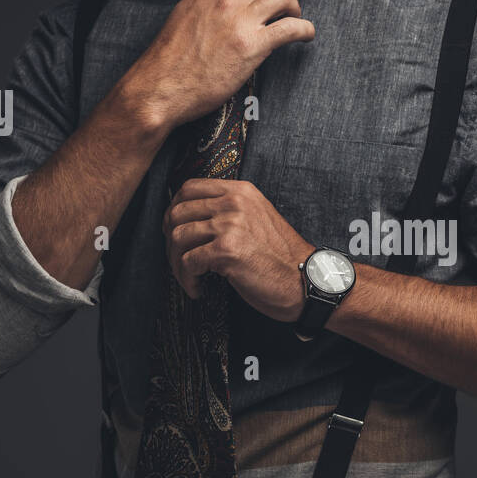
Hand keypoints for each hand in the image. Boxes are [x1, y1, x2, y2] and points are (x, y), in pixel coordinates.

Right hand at [107, 0, 314, 134]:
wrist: (161, 86)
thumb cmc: (171, 58)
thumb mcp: (185, 14)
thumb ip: (210, 2)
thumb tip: (232, 0)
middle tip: (283, 11)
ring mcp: (240, 21)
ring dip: (294, 10)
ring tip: (292, 23)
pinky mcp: (252, 46)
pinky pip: (292, 28)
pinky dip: (305, 30)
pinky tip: (306, 37)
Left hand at [164, 178, 313, 321]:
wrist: (305, 281)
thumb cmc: (280, 257)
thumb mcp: (256, 218)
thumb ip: (228, 210)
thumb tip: (187, 217)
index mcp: (240, 191)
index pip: (189, 188)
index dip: (174, 211)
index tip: (174, 231)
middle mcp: (234, 202)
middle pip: (177, 212)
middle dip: (170, 241)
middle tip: (179, 260)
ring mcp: (230, 224)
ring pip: (178, 237)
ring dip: (176, 264)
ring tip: (190, 278)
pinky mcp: (227, 250)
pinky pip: (188, 262)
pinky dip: (187, 279)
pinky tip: (199, 289)